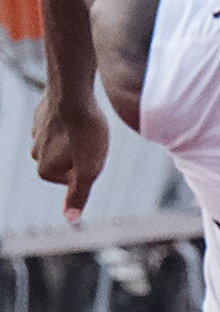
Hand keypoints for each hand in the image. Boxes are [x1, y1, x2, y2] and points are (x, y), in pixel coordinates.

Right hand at [31, 95, 108, 222]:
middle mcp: (35, 153)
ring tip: (86, 127)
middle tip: (92, 140)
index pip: (75, 180)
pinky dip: (72, 122)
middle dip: (83, 154)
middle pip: (70, 162)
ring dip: (78, 137)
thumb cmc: (85, 132)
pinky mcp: (41, 115)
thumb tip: (70, 218)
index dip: (91, 168)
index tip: (92, 154)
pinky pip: (62, 125)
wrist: (73, 93)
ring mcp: (36, 133)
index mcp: (45, 170)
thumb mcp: (89, 170)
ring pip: (66, 143)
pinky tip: (79, 113)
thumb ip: (79, 195)